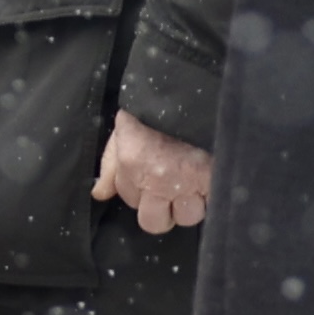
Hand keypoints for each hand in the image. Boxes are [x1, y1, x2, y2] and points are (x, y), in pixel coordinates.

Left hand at [92, 111, 213, 235]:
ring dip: (191, 204)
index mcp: (132, 165)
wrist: (191, 91)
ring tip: (195, 186)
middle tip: (172, 193)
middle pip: (154, 223)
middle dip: (162, 210)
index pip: (130, 200)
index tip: (152, 176)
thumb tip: (100, 194)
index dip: (141, 191)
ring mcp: (186, 184)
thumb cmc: (154, 109)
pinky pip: (212, 205)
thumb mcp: (126, 129)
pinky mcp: (213, 181)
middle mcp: (156, 181)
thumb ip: (110, 164)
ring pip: (187, 217)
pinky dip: (213, 198)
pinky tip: (211, 186)